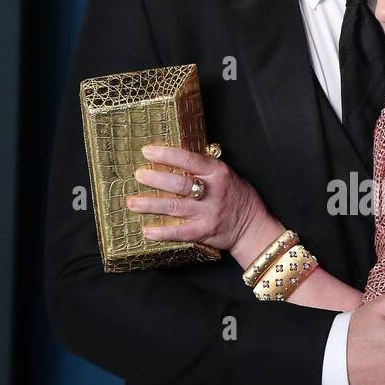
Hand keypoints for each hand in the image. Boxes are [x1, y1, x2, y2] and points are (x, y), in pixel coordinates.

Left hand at [124, 143, 263, 252]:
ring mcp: (208, 213)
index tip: (147, 151)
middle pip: (179, 184)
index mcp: (218, 173)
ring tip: (131, 202)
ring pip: (175, 207)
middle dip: (155, 179)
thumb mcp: (228, 174)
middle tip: (138, 175)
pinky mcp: (205, 231)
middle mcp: (212, 192)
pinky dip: (162, 232)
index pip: (189, 160)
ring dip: (150, 205)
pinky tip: (147, 231)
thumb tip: (176, 158)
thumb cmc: (240, 197)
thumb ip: (205, 168)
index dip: (167, 155)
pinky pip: (180, 232)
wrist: (254, 227)